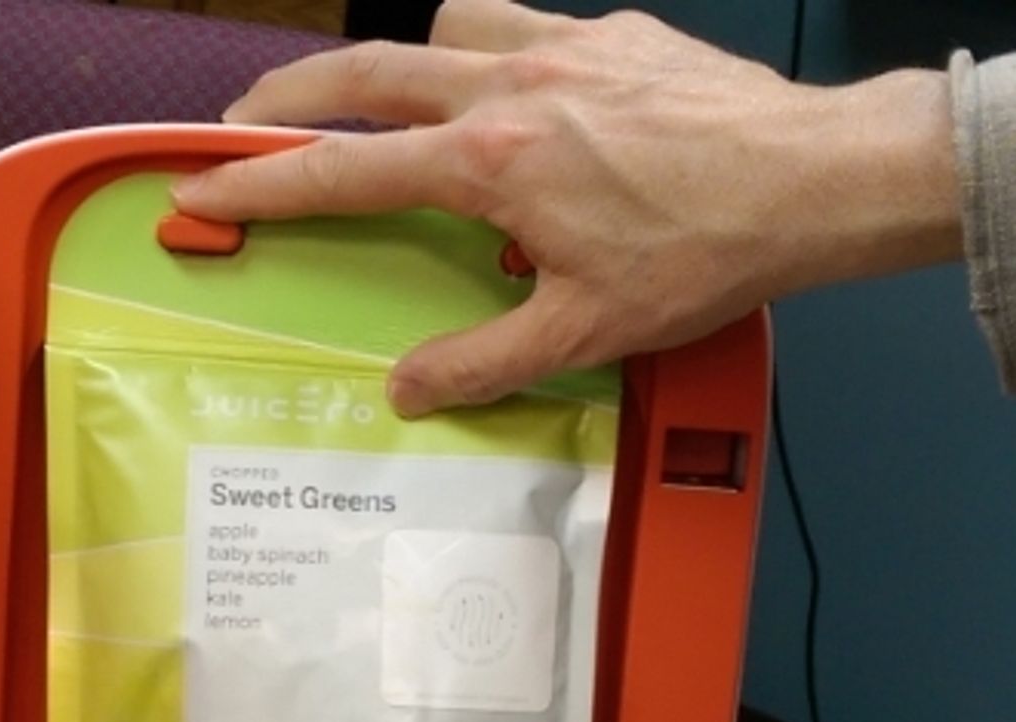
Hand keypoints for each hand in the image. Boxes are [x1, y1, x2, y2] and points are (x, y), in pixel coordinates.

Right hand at [174, 0, 960, 413]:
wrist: (813, 181)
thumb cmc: (704, 255)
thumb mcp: (583, 332)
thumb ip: (480, 363)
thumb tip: (409, 390)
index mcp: (491, 162)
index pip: (346, 170)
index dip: (262, 180)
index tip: (202, 184)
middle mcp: (513, 85)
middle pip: (365, 70)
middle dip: (290, 95)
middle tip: (241, 121)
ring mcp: (565, 46)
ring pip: (440, 25)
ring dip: (394, 60)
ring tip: (384, 106)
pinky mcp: (614, 33)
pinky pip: (518, 21)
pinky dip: (483, 48)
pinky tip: (506, 96)